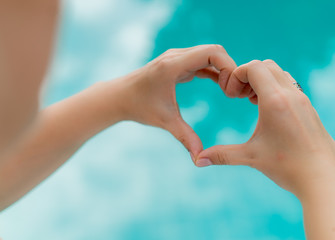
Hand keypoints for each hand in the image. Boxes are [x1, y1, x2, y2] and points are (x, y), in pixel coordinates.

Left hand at [121, 45, 236, 161]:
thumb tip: (199, 159)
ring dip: (222, 69)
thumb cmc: (139, 107)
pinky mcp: (176, 63)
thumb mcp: (165, 121)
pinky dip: (214, 71)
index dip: (229, 67)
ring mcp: (176, 57)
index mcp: (173, 65)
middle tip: (233, 93)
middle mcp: (176, 56)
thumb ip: (185, 138)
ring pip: (209, 54)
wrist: (120, 97)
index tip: (231, 91)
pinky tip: (221, 87)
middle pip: (214, 51)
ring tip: (229, 92)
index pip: (212, 52)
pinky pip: (201, 61)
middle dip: (229, 69)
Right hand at [196, 60, 334, 197]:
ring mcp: (302, 100)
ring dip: (262, 80)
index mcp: (275, 101)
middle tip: (239, 97)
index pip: (254, 67)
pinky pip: (289, 85)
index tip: (230, 95)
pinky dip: (274, 88)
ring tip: (251, 102)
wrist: (324, 178)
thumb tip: (198, 161)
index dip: (237, 75)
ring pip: (279, 73)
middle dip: (248, 75)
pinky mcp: (307, 107)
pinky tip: (266, 110)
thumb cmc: (289, 167)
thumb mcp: (251, 157)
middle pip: (266, 65)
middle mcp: (291, 95)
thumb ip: (222, 155)